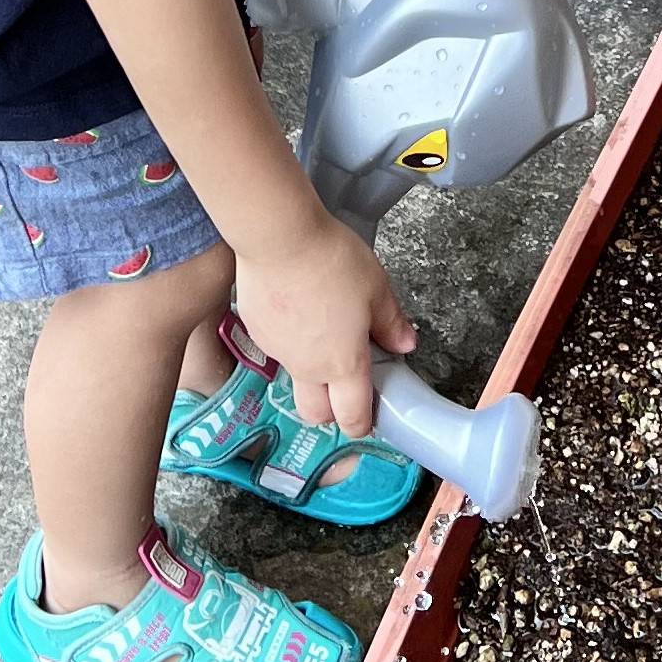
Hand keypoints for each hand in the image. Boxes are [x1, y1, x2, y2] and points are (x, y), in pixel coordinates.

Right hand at [234, 215, 415, 437]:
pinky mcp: (257, 332)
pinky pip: (277, 348)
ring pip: (296, 378)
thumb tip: (404, 343)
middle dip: (331, 409)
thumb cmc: (330, 261)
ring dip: (310, 370)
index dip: (363, 422)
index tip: (370, 413)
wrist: (278, 239)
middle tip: (346, 382)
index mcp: (343, 363)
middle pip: (316, 413)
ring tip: (323, 329)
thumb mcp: (377, 289)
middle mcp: (308, 367)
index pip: (352, 417)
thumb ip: (391, 323)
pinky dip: (290, 340)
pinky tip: (298, 308)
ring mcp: (278, 352)